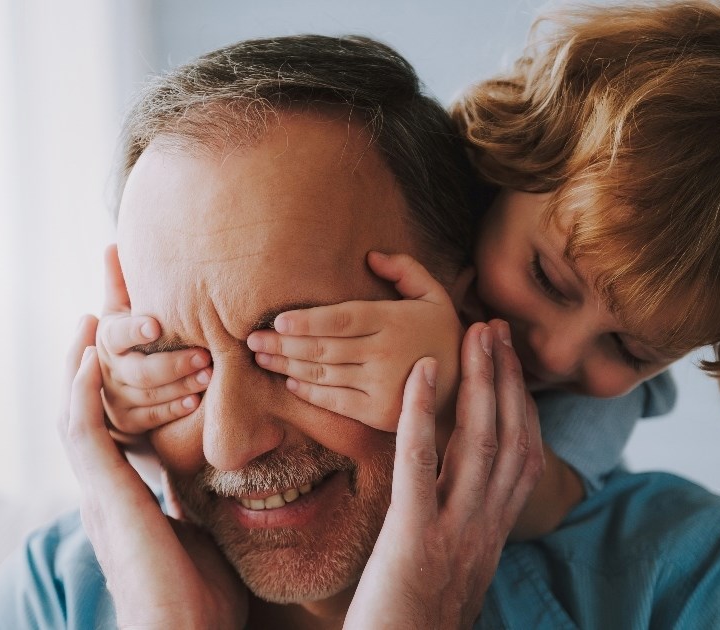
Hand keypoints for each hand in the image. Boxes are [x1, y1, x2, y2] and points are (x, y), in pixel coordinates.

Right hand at [58, 315, 245, 628]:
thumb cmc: (202, 599)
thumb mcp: (201, 532)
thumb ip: (196, 501)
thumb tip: (217, 478)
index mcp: (124, 496)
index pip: (112, 425)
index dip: (112, 384)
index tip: (125, 344)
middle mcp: (103, 488)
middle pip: (86, 409)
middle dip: (89, 359)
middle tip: (98, 311)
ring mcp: (98, 492)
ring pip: (74, 412)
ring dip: (79, 361)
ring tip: (90, 315)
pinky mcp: (104, 496)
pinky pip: (83, 432)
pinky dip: (81, 392)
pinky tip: (87, 355)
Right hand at [97, 244, 212, 447]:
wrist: (113, 383)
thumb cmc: (129, 337)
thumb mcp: (120, 310)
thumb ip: (120, 282)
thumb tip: (112, 244)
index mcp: (106, 338)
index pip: (119, 334)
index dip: (136, 330)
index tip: (156, 325)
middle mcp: (107, 370)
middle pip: (138, 371)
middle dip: (172, 364)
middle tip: (205, 354)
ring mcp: (116, 398)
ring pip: (149, 395)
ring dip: (181, 386)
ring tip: (210, 375)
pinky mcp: (128, 421)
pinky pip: (152, 418)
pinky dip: (174, 408)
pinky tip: (197, 401)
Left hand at [246, 251, 461, 431]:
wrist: (467, 388)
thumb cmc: (443, 335)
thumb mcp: (435, 295)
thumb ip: (405, 270)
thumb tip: (369, 256)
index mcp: (394, 322)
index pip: (342, 320)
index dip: (307, 320)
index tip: (278, 319)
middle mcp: (385, 354)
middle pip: (323, 348)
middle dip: (283, 343)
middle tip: (252, 338)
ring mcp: (381, 386)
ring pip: (323, 374)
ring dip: (287, 366)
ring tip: (261, 357)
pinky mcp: (378, 413)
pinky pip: (335, 401)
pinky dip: (309, 392)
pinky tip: (290, 381)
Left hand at [345, 320, 545, 629]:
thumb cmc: (413, 623)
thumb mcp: (452, 570)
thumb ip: (461, 529)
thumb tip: (454, 494)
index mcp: (492, 535)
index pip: (524, 458)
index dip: (522, 405)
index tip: (512, 363)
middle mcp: (485, 530)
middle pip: (511, 440)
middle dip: (508, 379)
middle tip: (496, 328)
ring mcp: (455, 533)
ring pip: (479, 444)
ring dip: (479, 382)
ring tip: (473, 334)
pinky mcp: (414, 539)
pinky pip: (420, 465)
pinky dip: (422, 413)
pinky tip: (419, 372)